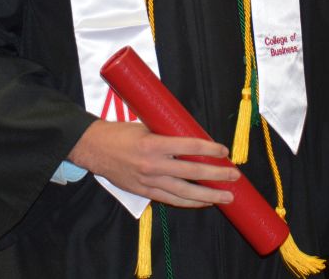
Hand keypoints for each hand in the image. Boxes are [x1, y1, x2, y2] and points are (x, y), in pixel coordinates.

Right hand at [67, 121, 238, 207]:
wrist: (94, 149)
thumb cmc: (120, 133)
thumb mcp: (145, 126)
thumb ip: (167, 134)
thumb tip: (193, 138)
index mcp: (154, 143)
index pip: (190, 146)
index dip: (210, 149)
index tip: (224, 151)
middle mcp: (153, 164)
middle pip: (192, 172)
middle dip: (216, 175)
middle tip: (234, 175)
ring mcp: (149, 181)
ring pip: (185, 192)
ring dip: (208, 195)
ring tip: (226, 196)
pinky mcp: (144, 192)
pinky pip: (171, 199)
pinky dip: (189, 202)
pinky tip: (204, 202)